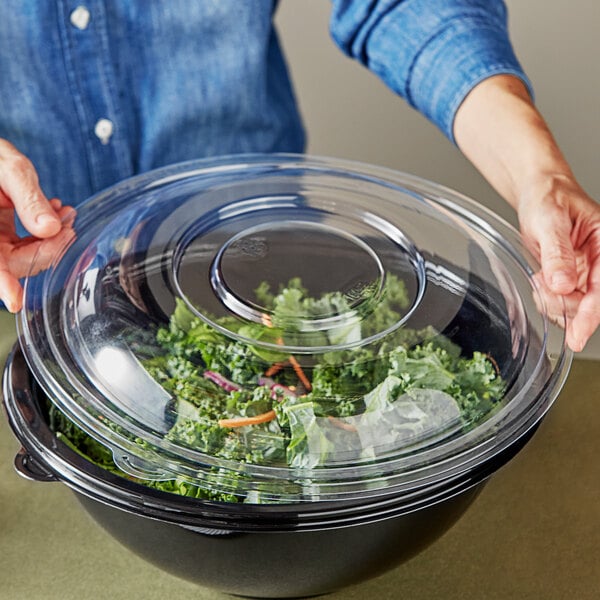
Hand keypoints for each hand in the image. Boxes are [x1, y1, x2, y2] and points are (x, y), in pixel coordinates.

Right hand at [0, 140, 75, 311]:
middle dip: (49, 248)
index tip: (15, 302)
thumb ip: (28, 199)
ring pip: (26, 256)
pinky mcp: (2, 237)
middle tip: (70, 226)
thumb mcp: (8, 170)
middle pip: (18, 263)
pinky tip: (55, 211)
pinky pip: (25, 245)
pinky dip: (45, 232)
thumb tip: (51, 228)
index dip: (3, 285)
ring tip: (66, 213)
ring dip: (52, 240)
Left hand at [518, 176, 599, 351]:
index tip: (578, 335)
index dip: (590, 313)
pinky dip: (548, 299)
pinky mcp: (572, 278)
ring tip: (539, 278)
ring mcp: (586, 272)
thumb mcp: (550, 223)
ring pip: (575, 306)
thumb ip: (557, 254)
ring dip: (554, 303)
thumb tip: (562, 285)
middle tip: (542, 291)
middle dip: (565, 306)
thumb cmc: (549, 199)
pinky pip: (563, 301)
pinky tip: (540, 282)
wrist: (538, 195)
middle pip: (591, 302)